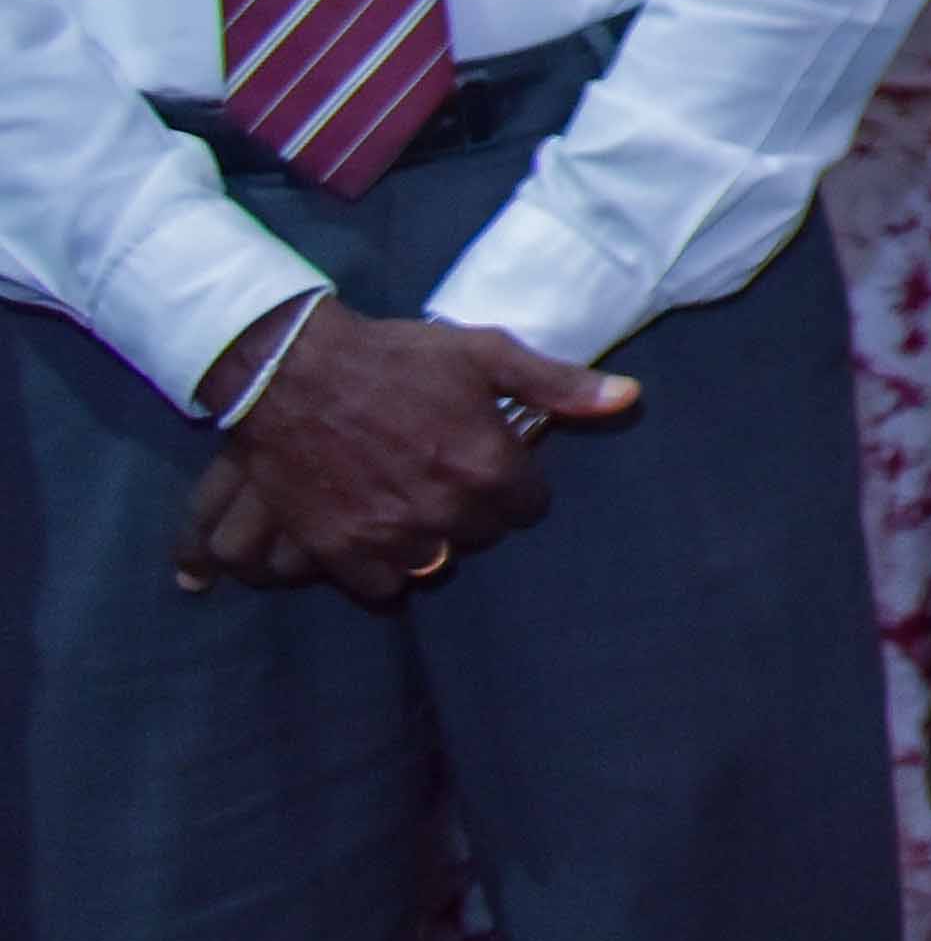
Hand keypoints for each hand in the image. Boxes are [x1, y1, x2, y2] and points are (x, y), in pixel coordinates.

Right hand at [181, 300, 640, 605]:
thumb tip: (629, 397)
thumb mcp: (484, 354)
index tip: (489, 460)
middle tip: (442, 473)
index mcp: (488, 466)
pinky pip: (382, 586)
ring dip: (430, 537)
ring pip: (436, 561)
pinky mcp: (339, 549)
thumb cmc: (394, 357)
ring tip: (411, 502)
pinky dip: (384, 566)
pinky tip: (378, 533)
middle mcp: (446, 509)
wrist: (290, 371)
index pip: (530, 506)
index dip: (514, 482)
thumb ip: (558, 385)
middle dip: (472, 507)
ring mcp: (391, 534)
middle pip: (483, 533)